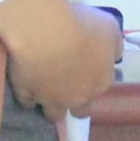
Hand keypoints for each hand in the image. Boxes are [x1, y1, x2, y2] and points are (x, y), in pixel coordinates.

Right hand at [0, 0, 124, 118]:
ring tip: (44, 88)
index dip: (93, 79)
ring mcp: (50, 99)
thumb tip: (114, 55)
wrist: (45, 31)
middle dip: (75, 102)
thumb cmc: (82, 27)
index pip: (100, 89)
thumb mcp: (109, 27)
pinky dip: (27, 94)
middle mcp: (77, 98)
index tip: (86, 68)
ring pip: (52, 113)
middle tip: (67, 85)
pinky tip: (25, 82)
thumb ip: (114, 45)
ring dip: (51, 103)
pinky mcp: (26, 94)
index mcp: (100, 82)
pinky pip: (27, 101)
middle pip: (79, 111)